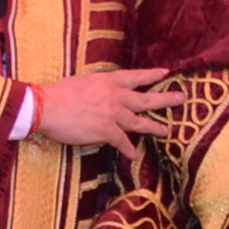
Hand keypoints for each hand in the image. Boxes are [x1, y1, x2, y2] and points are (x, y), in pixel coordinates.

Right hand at [30, 67, 173, 147]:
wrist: (46, 106)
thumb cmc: (58, 93)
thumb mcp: (83, 81)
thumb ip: (97, 87)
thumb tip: (101, 92)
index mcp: (108, 81)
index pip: (135, 76)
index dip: (151, 75)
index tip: (166, 73)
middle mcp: (115, 96)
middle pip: (146, 98)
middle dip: (165, 98)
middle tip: (182, 98)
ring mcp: (113, 114)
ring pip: (140, 121)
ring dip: (155, 127)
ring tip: (166, 131)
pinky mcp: (106, 131)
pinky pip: (123, 142)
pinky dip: (129, 149)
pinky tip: (135, 155)